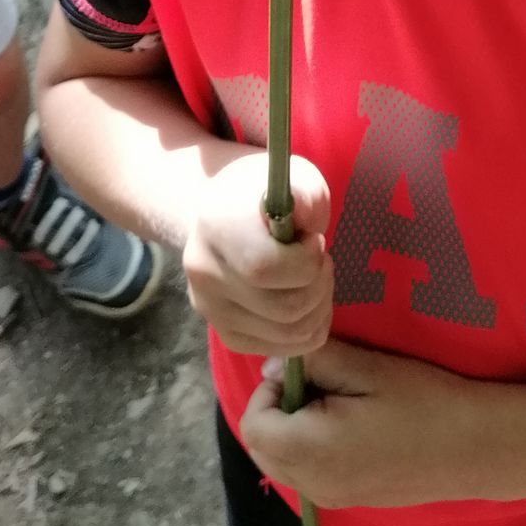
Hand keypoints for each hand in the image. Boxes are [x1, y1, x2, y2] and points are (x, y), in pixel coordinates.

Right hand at [183, 151, 335, 356]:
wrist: (223, 216)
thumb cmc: (264, 195)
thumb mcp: (293, 177)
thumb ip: (307, 194)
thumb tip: (308, 221)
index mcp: (216, 228)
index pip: (265, 268)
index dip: (305, 260)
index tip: (313, 238)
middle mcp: (205, 274)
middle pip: (284, 308)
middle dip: (320, 285)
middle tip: (321, 260)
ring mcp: (211, 310)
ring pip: (289, 333)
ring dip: (319, 308)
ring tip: (315, 277)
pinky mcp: (227, 335)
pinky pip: (284, 348)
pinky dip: (309, 329)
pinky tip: (307, 299)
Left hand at [239, 337, 491, 509]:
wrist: (475, 448)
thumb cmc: (423, 401)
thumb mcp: (367, 368)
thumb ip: (315, 363)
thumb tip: (273, 367)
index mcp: (313, 452)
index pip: (254, 426)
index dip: (268, 392)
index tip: (305, 372)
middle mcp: (315, 486)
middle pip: (262, 449)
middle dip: (276, 412)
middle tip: (319, 384)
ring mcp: (332, 499)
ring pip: (282, 463)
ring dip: (291, 431)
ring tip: (336, 402)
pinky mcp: (349, 501)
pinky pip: (307, 475)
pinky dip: (309, 449)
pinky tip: (349, 426)